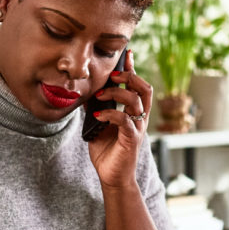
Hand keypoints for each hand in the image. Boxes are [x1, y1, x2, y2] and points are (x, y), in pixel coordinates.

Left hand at [88, 50, 153, 186]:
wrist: (112, 176)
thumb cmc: (107, 151)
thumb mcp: (97, 124)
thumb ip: (95, 108)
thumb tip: (84, 92)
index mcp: (133, 112)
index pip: (136, 85)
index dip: (132, 68)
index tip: (127, 53)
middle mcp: (139, 117)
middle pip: (144, 88)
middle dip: (129, 77)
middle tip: (112, 75)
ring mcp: (137, 128)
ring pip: (136, 101)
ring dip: (117, 93)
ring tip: (100, 96)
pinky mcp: (132, 139)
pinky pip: (125, 120)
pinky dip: (110, 114)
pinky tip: (98, 115)